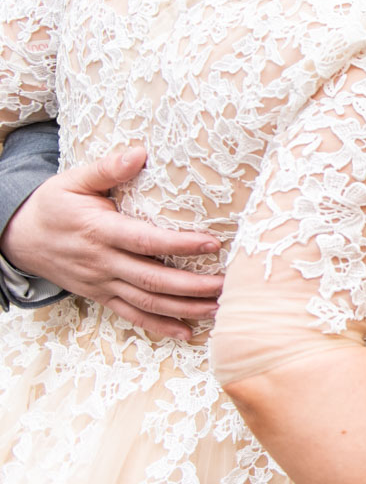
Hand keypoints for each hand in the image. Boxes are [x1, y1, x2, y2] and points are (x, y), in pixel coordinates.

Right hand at [0, 147, 222, 338]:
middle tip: (226, 284)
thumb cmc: (53, 205)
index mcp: (99, 231)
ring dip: (184, 308)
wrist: (19, 238)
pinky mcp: (101, 296)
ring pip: (147, 303)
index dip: (179, 244)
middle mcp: (102, 262)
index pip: (145, 241)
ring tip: (218, 307)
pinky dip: (160, 326)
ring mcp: (101, 284)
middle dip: (192, 285)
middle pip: (152, 279)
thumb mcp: (73, 180)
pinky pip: (132, 316)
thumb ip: (108, 168)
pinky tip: (187, 331)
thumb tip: (140, 153)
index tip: (212, 243)